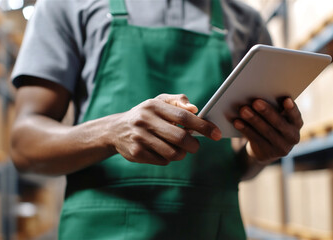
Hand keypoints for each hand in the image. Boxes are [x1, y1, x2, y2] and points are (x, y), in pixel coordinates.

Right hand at [106, 94, 221, 165]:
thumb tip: (195, 109)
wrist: (116, 130)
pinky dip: (168, 158)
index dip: (203, 126)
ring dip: (182, 153)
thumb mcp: (159, 101)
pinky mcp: (136, 153)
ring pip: (173, 153)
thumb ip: (178, 101)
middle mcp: (145, 121)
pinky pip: (162, 160)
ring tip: (180, 149)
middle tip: (195, 146)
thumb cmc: (146, 114)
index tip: (217, 134)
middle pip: (180, 137)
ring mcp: (140, 138)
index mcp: (154, 106)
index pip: (184, 116)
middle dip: (194, 145)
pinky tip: (163, 151)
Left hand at [233, 98, 302, 164]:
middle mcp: (292, 137)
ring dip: (254, 119)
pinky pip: (255, 139)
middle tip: (256, 102)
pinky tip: (237, 122)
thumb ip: (276, 108)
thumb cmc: (272, 123)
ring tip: (243, 110)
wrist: (266, 148)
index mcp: (297, 124)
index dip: (291, 109)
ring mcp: (281, 147)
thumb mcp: (278, 116)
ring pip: (266, 131)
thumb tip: (261, 94)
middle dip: (267, 112)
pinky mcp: (267, 153)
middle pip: (279, 124)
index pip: (296, 116)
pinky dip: (245, 129)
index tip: (286, 99)